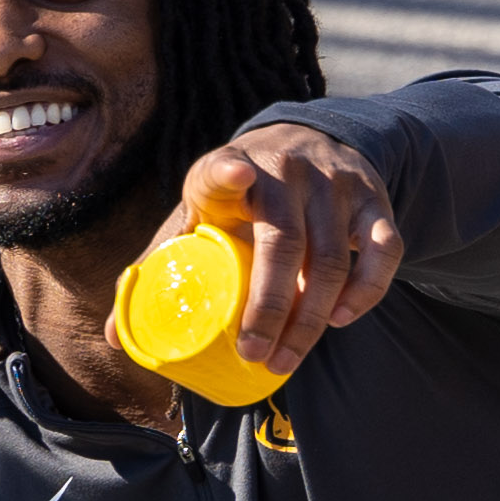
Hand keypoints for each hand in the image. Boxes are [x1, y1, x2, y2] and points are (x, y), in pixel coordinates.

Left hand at [149, 124, 402, 378]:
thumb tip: (115, 336)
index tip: (234, 178)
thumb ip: (161, 265)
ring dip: (313, 316)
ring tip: (288, 358)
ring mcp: (335, 182)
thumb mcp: (197, 215)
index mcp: (228, 168)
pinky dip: (368, 289)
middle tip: (255, 355)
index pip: (224, 168)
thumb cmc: (237, 199)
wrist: (305, 142)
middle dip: (270, 306)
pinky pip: (384, 248)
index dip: (227, 174)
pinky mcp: (375, 198)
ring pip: (333, 255)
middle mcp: (286, 169)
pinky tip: (343, 319)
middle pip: (284, 240)